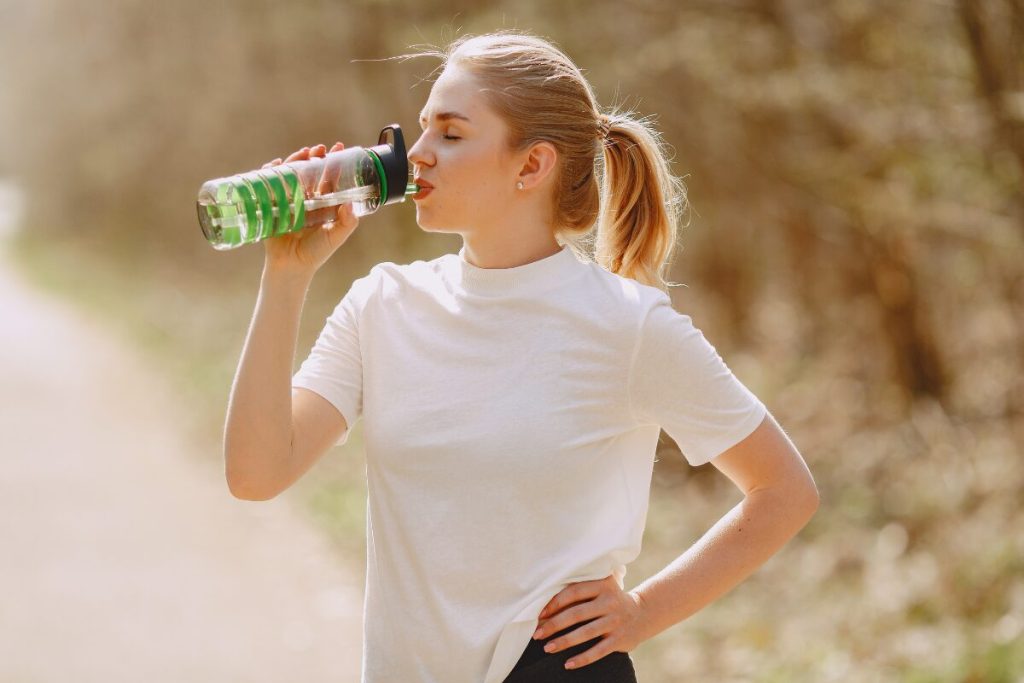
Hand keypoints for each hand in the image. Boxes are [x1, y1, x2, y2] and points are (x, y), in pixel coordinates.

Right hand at [261, 142, 358, 275]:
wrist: (291, 266)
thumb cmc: (315, 253)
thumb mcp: (335, 236)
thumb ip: (347, 223)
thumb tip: (352, 205)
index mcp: (322, 203)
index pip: (329, 178)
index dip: (334, 163)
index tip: (339, 148)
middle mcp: (306, 199)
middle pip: (309, 171)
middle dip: (314, 157)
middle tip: (319, 149)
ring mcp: (288, 200)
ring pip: (291, 174)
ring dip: (295, 160)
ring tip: (303, 153)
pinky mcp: (272, 205)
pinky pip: (269, 184)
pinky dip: (271, 172)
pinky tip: (276, 165)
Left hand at [532, 574, 648, 670]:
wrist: (642, 613)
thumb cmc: (609, 599)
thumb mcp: (600, 588)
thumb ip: (579, 592)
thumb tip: (545, 609)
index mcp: (602, 585)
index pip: (574, 592)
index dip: (555, 603)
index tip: (540, 614)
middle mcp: (610, 601)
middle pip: (577, 613)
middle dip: (554, 625)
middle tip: (537, 634)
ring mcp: (616, 621)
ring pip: (586, 633)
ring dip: (564, 642)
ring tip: (547, 648)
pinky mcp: (620, 639)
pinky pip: (598, 651)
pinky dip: (582, 658)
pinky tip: (568, 664)